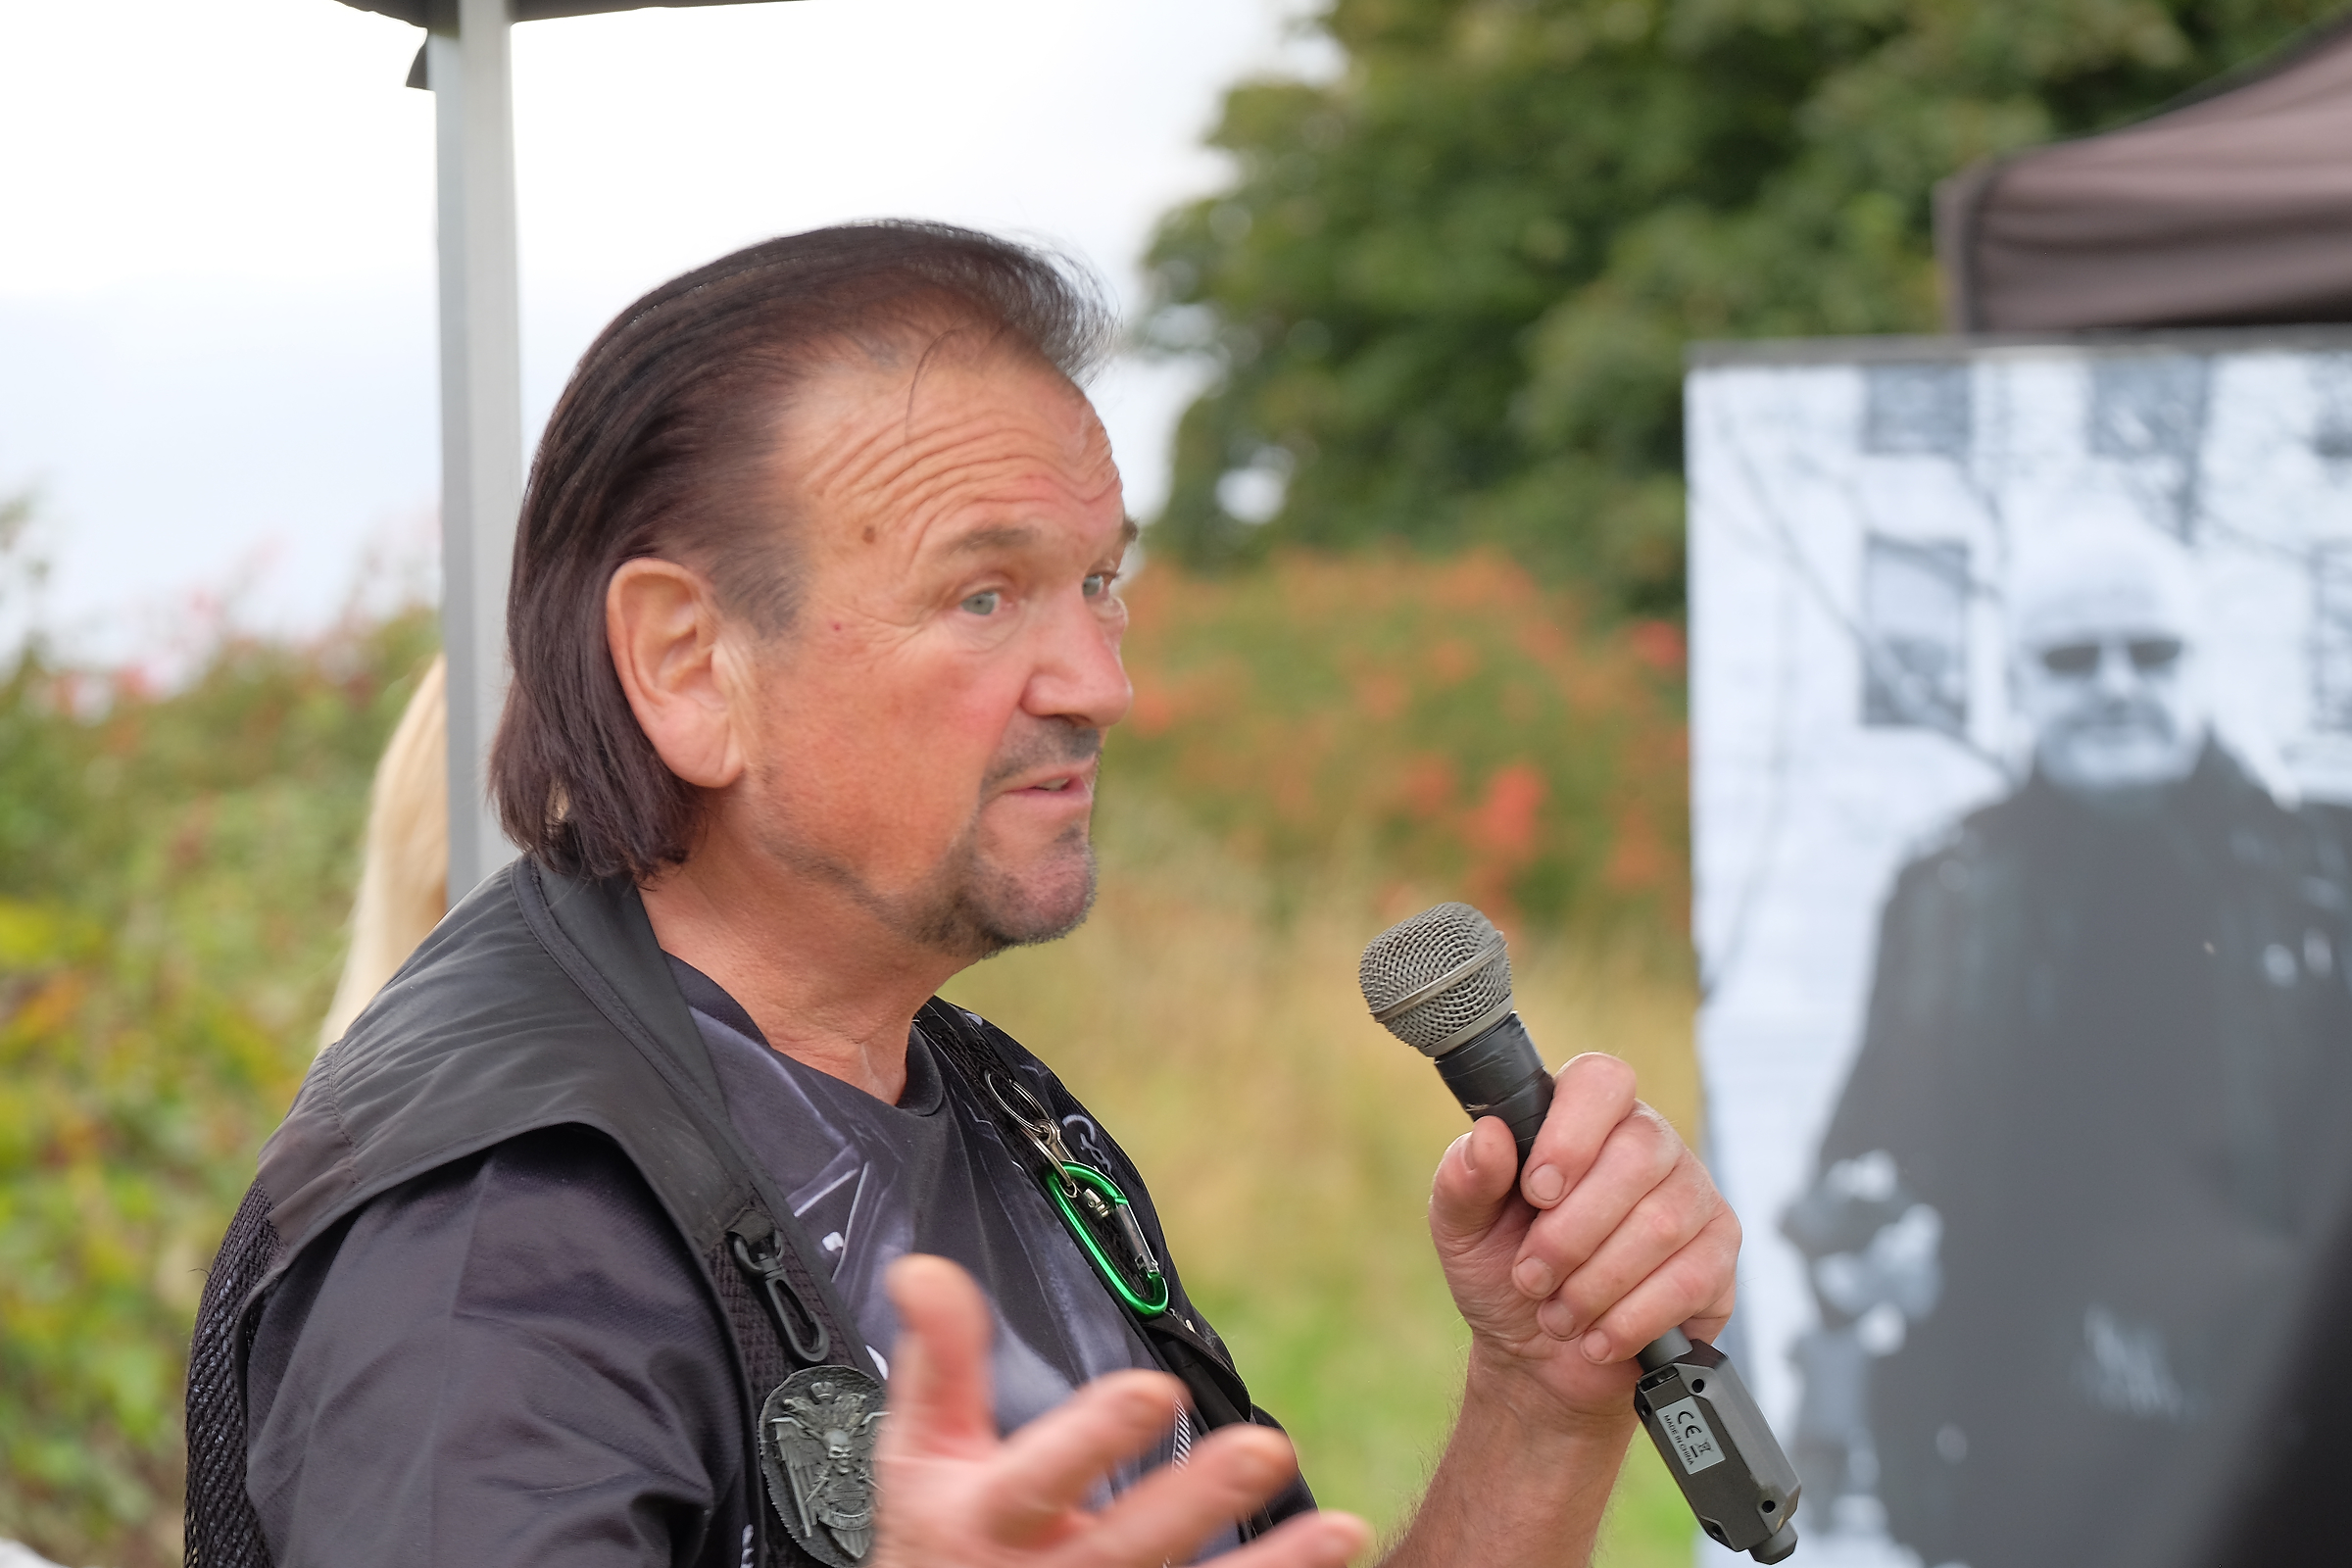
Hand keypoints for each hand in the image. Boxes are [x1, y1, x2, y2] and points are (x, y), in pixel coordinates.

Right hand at [872, 1255, 1372, 1567]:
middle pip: (1129, 1544)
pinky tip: (1334, 1566)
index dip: (1096, 1438)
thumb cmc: (938, 1539)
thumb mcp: (920, 1453)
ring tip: (1341, 1530)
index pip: (1041, 1477)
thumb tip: (927, 1267)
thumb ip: (938, 1361)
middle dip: (1197, 1502)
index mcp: (988, 1519)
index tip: (1155, 1390)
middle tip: (1268, 1448)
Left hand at [1428, 1054, 1738, 1424]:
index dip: (1572, 1134)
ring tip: (1557, 1314)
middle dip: (1571, 1234)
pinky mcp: (1717, 1256)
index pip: (1602, 1081)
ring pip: (1662, 1224)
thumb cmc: (1502, 1273)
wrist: (1537, 1358)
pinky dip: (1630, 1319)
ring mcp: (1692, 1196)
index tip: (1536, 1192)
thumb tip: (1490, 1135)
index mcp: (1582, 1117)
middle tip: (1531, 1277)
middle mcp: (1647, 1143)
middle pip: (1637, 1156)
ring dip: (1594, 1284)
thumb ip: (1465, 1178)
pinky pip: (1688, 1280)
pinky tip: (1597, 1337)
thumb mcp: (1462, 1228)